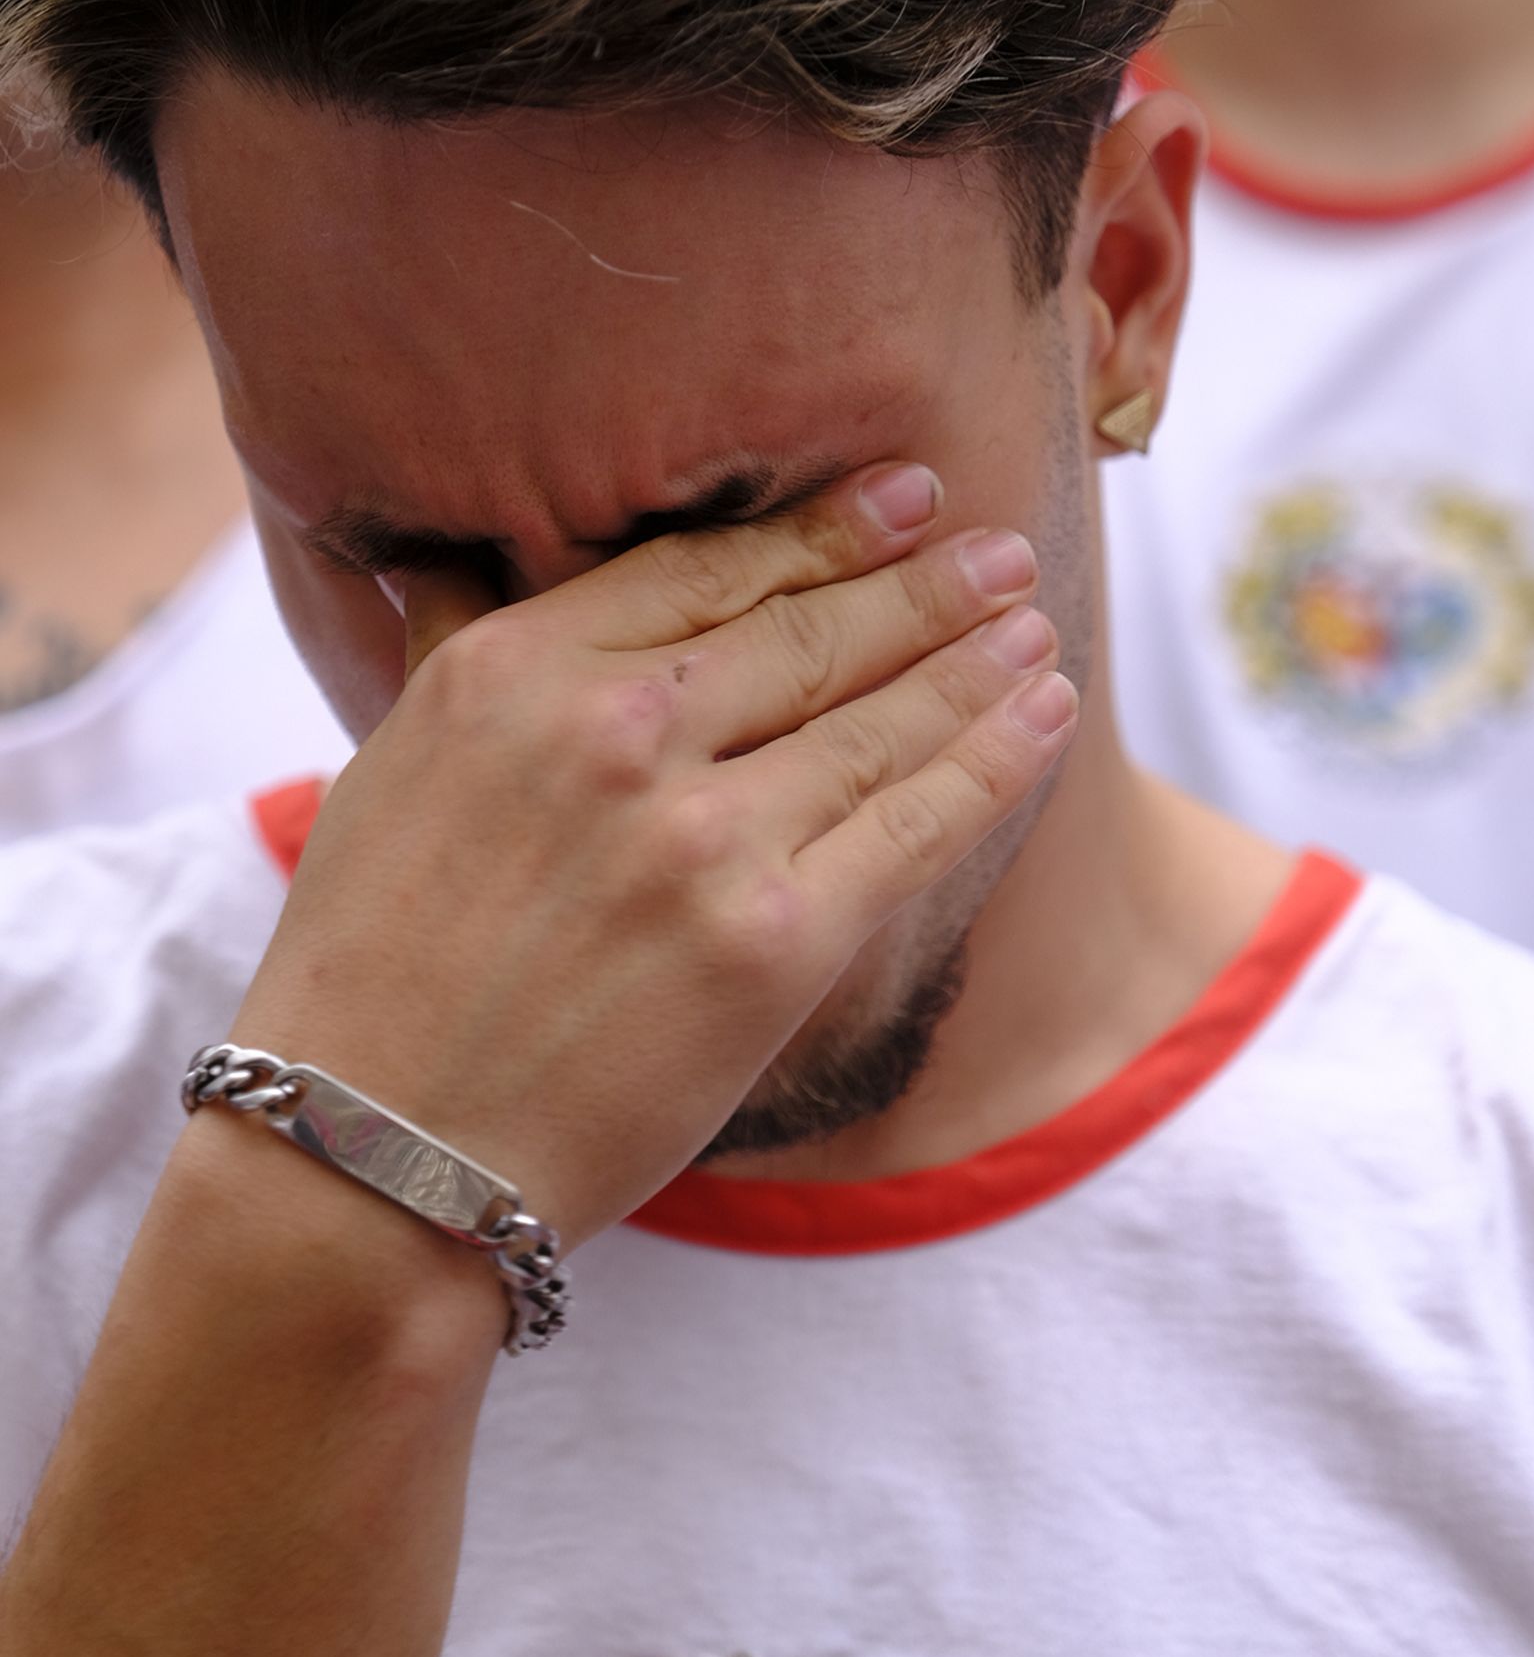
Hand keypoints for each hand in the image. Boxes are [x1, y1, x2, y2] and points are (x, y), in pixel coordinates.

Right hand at [228, 465, 1074, 1252]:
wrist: (377, 1159)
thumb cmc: (369, 973)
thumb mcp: (383, 771)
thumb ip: (447, 651)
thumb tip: (450, 558)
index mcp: (515, 674)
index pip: (703, 575)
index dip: (820, 531)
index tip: (901, 497)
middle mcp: (615, 734)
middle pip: (807, 633)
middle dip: (924, 584)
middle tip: (1000, 548)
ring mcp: (702, 837)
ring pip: (877, 722)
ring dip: (976, 664)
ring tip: (1033, 624)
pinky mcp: (774, 943)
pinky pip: (914, 827)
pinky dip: (993, 762)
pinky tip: (1041, 714)